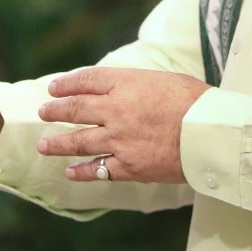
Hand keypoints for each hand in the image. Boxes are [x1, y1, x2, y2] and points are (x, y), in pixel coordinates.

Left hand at [35, 67, 209, 183]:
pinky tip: (70, 172)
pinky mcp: (129, 166)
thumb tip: (116, 87)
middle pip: (75, 109)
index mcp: (125, 83)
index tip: (53, 87)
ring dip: (58, 144)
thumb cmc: (193, 100)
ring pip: (79, 141)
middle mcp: (115, 110)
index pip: (85, 79)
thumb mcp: (160, 78)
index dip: (66, 83)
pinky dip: (82, 172)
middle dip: (55, 110)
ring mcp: (119, 139)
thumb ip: (134, 83)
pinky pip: (99, 170)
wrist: (209, 132)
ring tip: (43, 146)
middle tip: (42, 112)